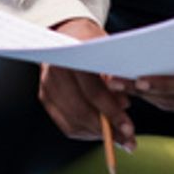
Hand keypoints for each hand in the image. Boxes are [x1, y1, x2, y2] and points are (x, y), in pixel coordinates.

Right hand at [38, 18, 136, 150]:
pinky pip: (66, 124)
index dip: (111, 112)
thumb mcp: (109, 50)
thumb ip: (117, 74)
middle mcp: (54, 71)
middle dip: (107, 129)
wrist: (69, 34)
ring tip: (118, 138)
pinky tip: (101, 132)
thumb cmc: (94, 42)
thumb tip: (123, 105)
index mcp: (71, 55)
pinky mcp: (45, 97)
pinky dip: (86, 132)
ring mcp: (47, 86)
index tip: (128, 128)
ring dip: (98, 134)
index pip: (92, 90)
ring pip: (72, 121)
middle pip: (81, 109)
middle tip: (127, 140)